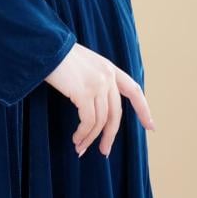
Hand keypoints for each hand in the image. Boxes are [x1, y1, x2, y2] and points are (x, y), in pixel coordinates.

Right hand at [44, 43, 155, 157]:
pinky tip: (76, 139)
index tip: (151, 127)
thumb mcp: (85, 64)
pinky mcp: (84, 93)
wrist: (45, 47)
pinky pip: (88, 121)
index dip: (143, 109)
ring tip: (80, 147)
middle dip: (110, 136)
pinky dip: (83, 134)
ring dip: (90, 138)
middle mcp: (107, 76)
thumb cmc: (59, 57)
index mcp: (109, 68)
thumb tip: (97, 105)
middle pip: (115, 114)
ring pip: (101, 121)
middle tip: (103, 151)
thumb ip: (96, 78)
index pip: (133, 90)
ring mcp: (97, 84)